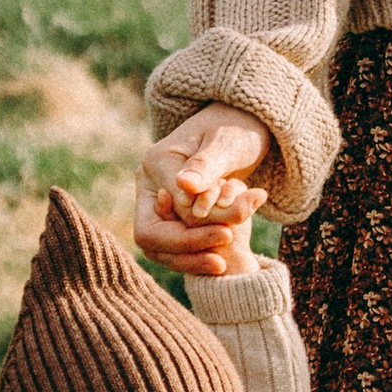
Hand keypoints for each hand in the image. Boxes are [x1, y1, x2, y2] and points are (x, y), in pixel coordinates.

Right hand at [138, 107, 274, 278]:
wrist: (240, 127)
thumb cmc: (236, 129)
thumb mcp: (227, 143)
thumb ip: (206, 165)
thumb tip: (184, 186)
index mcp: (156, 163)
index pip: (167, 210)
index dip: (193, 229)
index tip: (228, 234)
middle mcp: (150, 185)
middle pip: (151, 234)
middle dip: (187, 249)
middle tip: (222, 260)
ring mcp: (159, 202)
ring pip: (160, 247)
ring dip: (190, 258)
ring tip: (222, 264)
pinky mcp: (172, 215)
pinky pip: (175, 246)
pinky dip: (195, 255)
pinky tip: (220, 260)